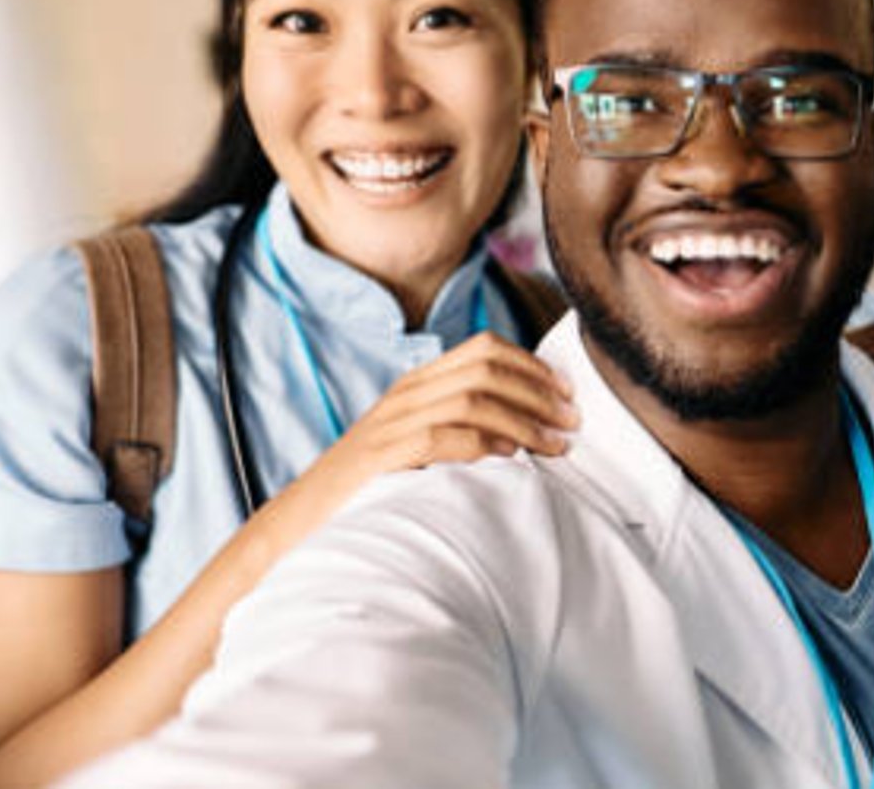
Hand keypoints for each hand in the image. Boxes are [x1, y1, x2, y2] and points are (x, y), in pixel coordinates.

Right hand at [308, 331, 578, 491]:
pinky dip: (482, 443)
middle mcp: (405, 395)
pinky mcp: (380, 458)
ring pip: (472, 399)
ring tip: (555, 445)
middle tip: (572, 421)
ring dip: (523, 420)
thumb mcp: (417, 446)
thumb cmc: (371, 491)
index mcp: (416, 384)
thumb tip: (526, 430)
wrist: (300, 524)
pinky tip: (511, 459)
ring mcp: (390, 424)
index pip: (484, 349)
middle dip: (538, 392)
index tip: (567, 393)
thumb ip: (459, 428)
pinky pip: (440, 436)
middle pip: (486, 369)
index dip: (533, 366)